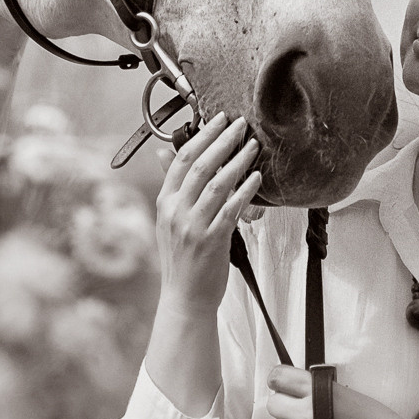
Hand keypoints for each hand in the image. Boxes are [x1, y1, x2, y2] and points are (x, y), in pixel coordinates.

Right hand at [152, 113, 260, 317]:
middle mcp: (176, 211)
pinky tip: (257, 178)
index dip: (201, 136)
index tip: (218, 120)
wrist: (184, 297)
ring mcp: (193, 225)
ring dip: (238, 161)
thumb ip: (172, 186)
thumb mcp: (168, 219)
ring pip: (218, 183)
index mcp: (165, 202)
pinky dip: (245, 190)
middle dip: (222, 140)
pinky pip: (232, 208)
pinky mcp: (212, 240)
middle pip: (200, 165)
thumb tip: (162, 152)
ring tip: (253, 146)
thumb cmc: (181, 259)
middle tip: (239, 125)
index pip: (181, 160)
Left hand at [263, 368, 418, 418]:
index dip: (278, 379)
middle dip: (284, 403)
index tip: (281, 382)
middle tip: (299, 407)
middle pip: (273, 404)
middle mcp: (307, 416)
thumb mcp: (351, 395)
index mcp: (320, 393)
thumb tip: (296, 389)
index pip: (279, 378)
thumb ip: (320, 390)